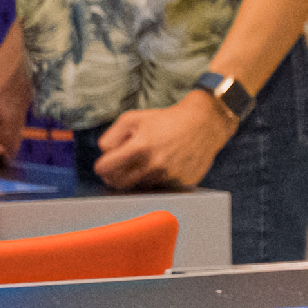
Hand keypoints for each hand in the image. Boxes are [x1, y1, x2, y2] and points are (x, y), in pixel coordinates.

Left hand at [91, 94, 234, 189]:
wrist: (204, 124)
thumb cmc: (165, 120)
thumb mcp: (132, 118)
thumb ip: (110, 137)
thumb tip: (105, 155)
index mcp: (139, 146)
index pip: (105, 168)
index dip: (102, 166)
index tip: (106, 164)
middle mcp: (154, 164)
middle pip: (119, 183)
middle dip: (115, 176)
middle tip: (119, 168)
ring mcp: (169, 176)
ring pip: (139, 186)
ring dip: (138, 177)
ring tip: (148, 162)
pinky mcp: (182, 184)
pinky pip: (159, 188)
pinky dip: (157, 180)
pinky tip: (164, 166)